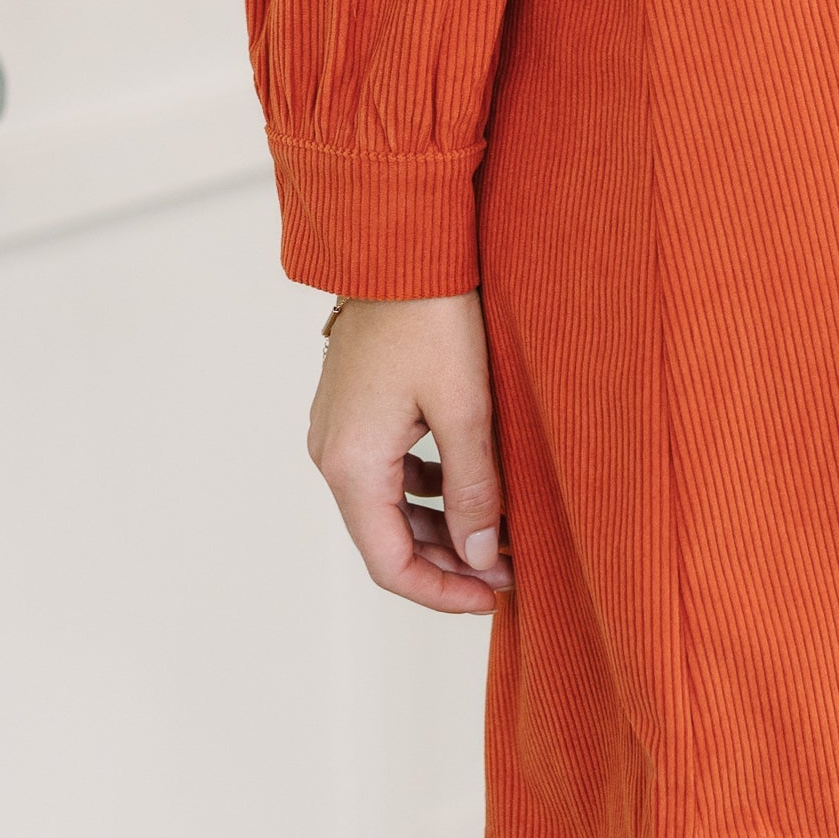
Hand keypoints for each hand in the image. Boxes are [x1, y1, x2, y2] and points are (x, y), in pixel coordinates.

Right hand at [307, 291, 513, 612]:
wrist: (398, 239)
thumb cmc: (432, 314)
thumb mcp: (466, 408)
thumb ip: (473, 490)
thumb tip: (480, 558)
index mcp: (350, 464)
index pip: (389, 564)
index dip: (442, 593)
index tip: (494, 597)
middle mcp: (331, 453)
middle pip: (385, 539)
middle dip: (447, 562)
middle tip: (507, 568)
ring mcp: (338, 428)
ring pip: (387, 505)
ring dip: (439, 525)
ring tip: (497, 533)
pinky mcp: (353, 407)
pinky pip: (385, 470)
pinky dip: (425, 489)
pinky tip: (468, 483)